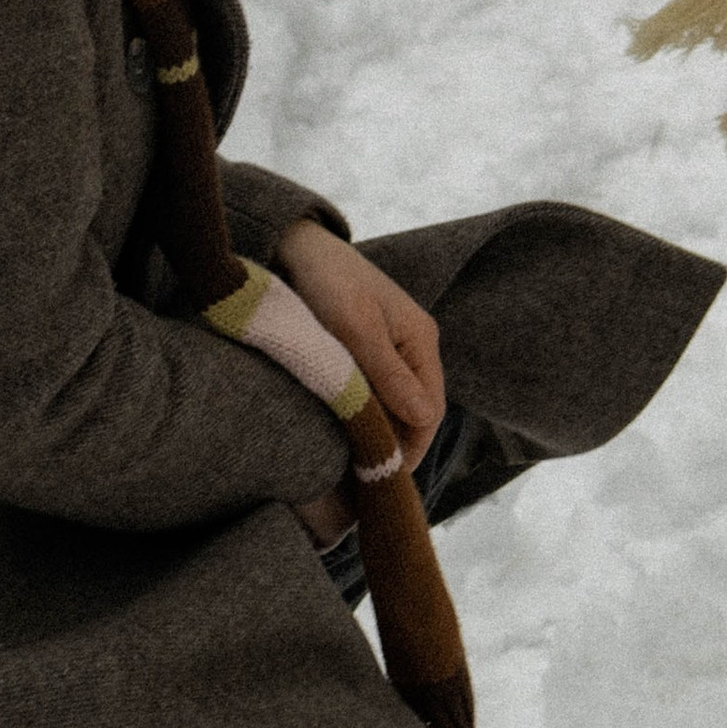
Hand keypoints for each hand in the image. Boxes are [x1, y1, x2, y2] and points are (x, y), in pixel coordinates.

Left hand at [274, 219, 445, 471]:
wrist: (296, 245)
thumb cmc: (327, 281)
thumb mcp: (356, 328)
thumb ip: (388, 374)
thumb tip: (424, 419)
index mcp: (421, 340)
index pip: (430, 412)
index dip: (410, 449)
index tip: (380, 478)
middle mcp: (413, 347)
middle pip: (415, 413)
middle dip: (394, 447)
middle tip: (360, 482)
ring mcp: (392, 349)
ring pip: (394, 406)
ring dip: (377, 433)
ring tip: (348, 465)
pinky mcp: (368, 351)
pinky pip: (375, 394)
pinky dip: (363, 416)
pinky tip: (341, 434)